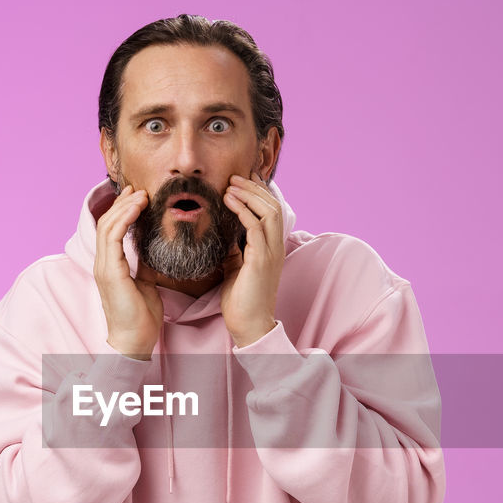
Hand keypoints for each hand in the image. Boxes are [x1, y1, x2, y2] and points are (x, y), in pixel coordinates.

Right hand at [94, 184, 162, 359]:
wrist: (135, 341)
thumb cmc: (141, 317)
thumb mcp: (146, 284)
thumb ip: (144, 265)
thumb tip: (153, 251)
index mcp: (110, 266)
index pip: (111, 230)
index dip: (122, 211)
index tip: (137, 197)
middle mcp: (102, 263)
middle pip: (107, 223)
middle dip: (122, 203)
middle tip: (139, 189)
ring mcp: (104, 267)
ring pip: (108, 226)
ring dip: (124, 207)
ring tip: (140, 194)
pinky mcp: (110, 272)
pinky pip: (113, 238)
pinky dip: (125, 220)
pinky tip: (137, 209)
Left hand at [220, 173, 283, 346]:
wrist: (249, 326)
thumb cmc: (242, 301)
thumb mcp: (237, 269)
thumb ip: (236, 252)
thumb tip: (226, 239)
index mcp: (272, 248)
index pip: (272, 211)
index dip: (259, 192)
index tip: (241, 180)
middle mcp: (275, 247)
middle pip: (273, 206)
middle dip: (254, 187)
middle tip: (235, 176)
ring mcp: (271, 253)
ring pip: (268, 212)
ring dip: (249, 194)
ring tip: (231, 184)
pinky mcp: (261, 261)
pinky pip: (256, 227)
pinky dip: (243, 210)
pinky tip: (229, 201)